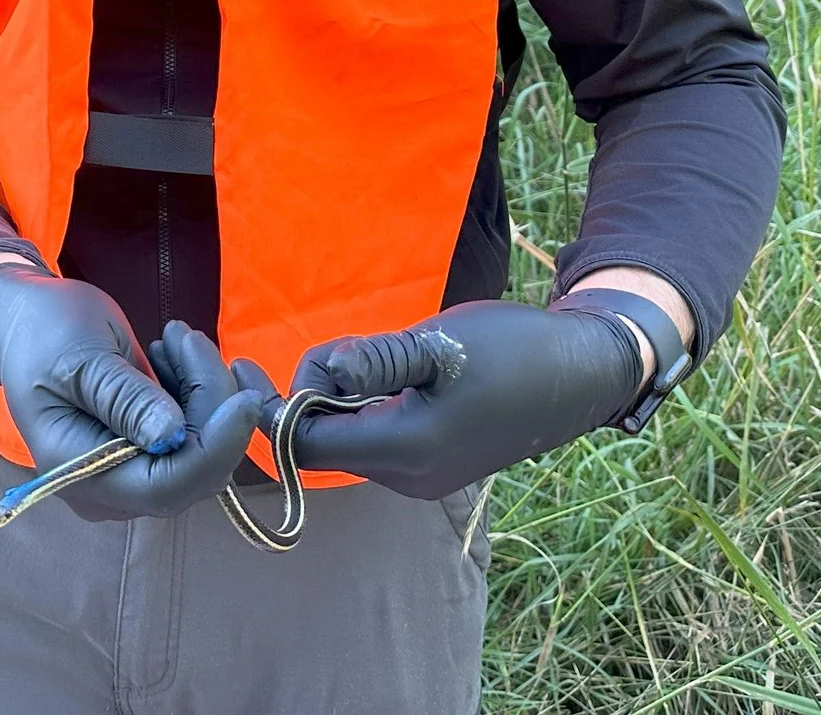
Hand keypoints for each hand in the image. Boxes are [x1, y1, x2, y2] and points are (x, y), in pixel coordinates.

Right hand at [0, 267, 266, 519]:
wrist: (24, 323)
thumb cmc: (43, 332)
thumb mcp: (80, 355)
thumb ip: (124, 397)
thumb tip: (172, 435)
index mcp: (81, 472)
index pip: (166, 486)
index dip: (214, 449)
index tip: (246, 398)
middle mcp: (110, 489)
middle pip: (192, 469)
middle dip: (212, 405)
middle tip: (190, 340)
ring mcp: (129, 475)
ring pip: (201, 451)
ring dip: (205, 392)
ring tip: (175, 339)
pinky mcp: (146, 454)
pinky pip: (193, 437)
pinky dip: (196, 395)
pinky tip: (171, 357)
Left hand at [279, 299, 642, 498]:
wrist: (577, 376)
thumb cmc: (511, 351)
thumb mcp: (439, 342)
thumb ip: (376, 358)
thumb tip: (321, 370)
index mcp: (404, 449)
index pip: (306, 445)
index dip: (274, 406)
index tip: (243, 366)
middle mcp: (407, 477)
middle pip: (322, 444)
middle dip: (306, 396)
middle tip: (316, 351)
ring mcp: (420, 477)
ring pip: (346, 441)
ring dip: (335, 400)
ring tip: (367, 357)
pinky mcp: (432, 465)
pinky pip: (372, 440)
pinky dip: (358, 409)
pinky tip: (379, 375)